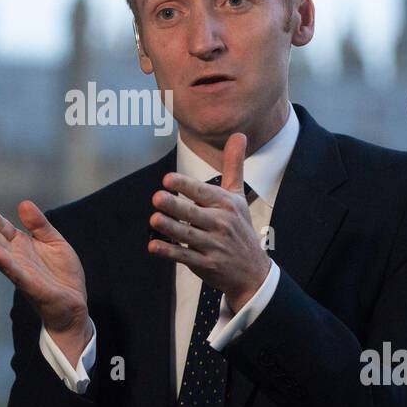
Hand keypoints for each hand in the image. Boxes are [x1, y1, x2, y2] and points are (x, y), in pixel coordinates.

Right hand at [0, 197, 88, 333]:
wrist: (73, 305)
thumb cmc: (62, 274)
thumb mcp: (54, 241)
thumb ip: (39, 224)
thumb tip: (23, 203)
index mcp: (22, 245)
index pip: (2, 227)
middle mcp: (16, 257)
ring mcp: (21, 272)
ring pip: (0, 255)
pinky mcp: (31, 286)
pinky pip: (15, 273)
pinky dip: (6, 263)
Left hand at [147, 132, 271, 312]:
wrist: (253, 272)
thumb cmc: (240, 228)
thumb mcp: (238, 197)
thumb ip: (233, 166)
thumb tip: (239, 134)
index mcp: (227, 205)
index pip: (203, 193)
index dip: (185, 186)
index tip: (168, 179)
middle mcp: (221, 224)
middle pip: (194, 214)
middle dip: (176, 206)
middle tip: (157, 197)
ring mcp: (214, 246)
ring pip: (188, 235)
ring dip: (170, 228)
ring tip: (153, 220)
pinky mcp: (206, 265)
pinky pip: (185, 257)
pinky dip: (169, 252)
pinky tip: (153, 245)